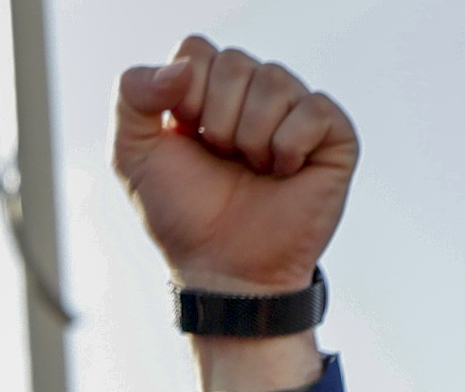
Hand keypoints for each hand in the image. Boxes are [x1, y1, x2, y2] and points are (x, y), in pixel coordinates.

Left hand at [114, 39, 357, 293]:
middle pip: (234, 62)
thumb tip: (180, 68)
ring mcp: (295, 110)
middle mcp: (254, 92)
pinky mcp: (332, 135)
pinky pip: (313, 108)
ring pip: (274, 81)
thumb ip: (131, 96)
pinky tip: (283, 173)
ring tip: (252, 170)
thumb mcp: (132, 155)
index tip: (186, 138)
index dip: (186, 95)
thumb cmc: (182, 215)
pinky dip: (289, 146)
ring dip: (251, 138)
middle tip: (222, 160)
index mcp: (208, 90)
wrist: (223, 269)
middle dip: (217, 122)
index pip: (196, 50)